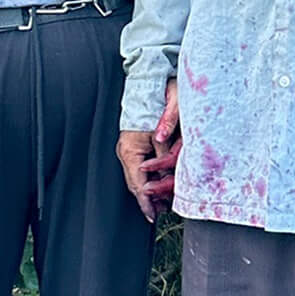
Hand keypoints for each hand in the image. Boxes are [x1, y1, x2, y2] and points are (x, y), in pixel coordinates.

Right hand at [117, 79, 181, 222]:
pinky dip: (150, 179)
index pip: (138, 182)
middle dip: (148, 200)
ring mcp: (130, 147)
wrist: (149, 80)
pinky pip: (141, 167)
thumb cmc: (159, 97)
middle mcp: (127, 150)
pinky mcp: (136, 144)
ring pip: (139, 176)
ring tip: (162, 205)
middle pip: (136, 183)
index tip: (153, 215)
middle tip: (160, 214)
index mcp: (130, 148)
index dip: (146, 200)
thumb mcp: (167, 122)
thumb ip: (165, 145)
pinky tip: (160, 184)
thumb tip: (166, 167)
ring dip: (150, 191)